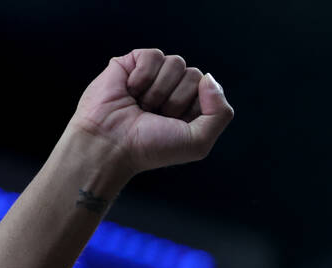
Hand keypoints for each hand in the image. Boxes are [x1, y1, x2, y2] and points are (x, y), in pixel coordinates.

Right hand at [69, 49, 233, 175]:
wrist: (111, 143)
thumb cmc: (152, 147)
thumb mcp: (199, 142)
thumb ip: (220, 113)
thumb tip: (210, 78)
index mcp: (191, 107)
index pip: (210, 90)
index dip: (194, 107)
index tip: (175, 124)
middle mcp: (174, 89)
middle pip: (194, 75)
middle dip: (176, 100)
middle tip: (155, 116)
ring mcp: (154, 75)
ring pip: (176, 62)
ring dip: (159, 91)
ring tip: (142, 106)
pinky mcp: (133, 63)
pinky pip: (154, 55)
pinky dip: (143, 76)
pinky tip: (131, 91)